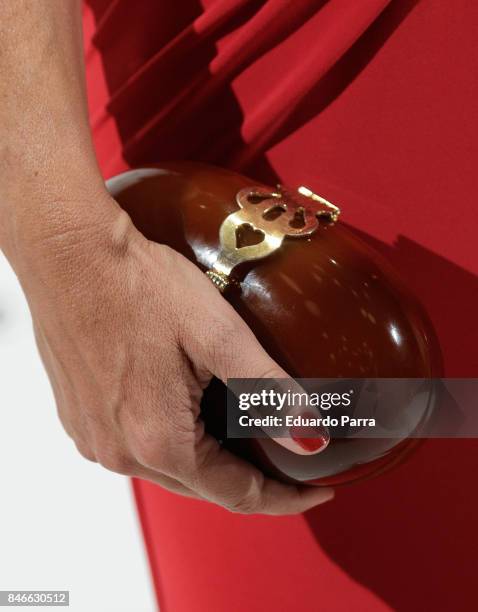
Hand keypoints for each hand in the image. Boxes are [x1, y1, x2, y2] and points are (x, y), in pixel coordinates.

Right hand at [16, 195, 333, 514]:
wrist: (70, 255)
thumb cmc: (140, 286)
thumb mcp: (218, 335)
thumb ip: (267, 393)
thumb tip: (312, 440)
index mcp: (158, 441)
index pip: (237, 495)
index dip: (284, 498)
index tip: (316, 491)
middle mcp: (120, 452)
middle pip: (203, 486)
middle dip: (250, 480)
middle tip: (287, 460)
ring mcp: (94, 436)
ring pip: (169, 468)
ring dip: (210, 458)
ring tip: (243, 435)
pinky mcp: (81, 416)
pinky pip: (137, 445)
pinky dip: (172, 439)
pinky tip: (189, 411)